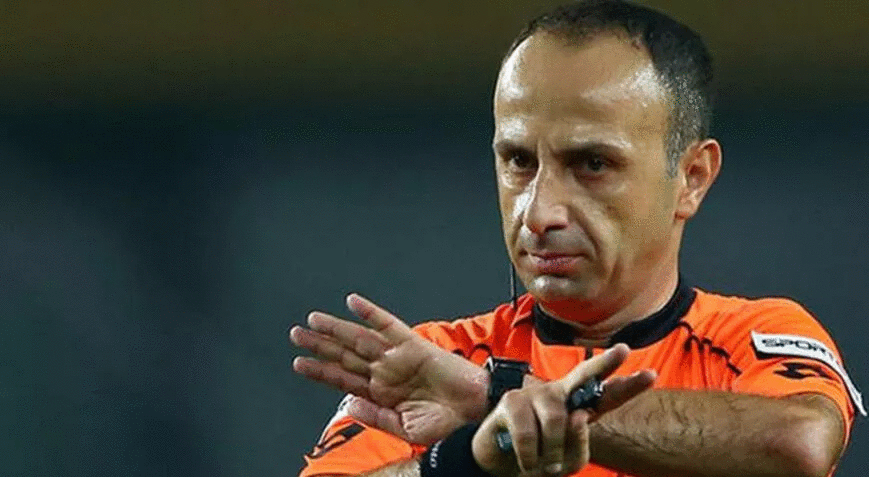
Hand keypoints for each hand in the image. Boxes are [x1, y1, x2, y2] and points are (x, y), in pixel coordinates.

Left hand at [290, 293, 487, 444]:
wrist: (477, 413)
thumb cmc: (447, 424)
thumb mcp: (405, 429)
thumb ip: (376, 416)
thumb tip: (347, 405)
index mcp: (382, 393)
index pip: (344, 378)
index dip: (321, 371)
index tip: (299, 363)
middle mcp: (385, 372)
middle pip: (345, 355)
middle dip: (320, 345)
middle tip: (296, 335)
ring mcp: (397, 357)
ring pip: (360, 338)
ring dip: (336, 329)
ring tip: (312, 321)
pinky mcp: (413, 345)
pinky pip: (388, 325)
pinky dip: (370, 313)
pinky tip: (353, 303)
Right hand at [471, 344, 654, 476]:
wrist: (500, 462)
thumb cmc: (539, 456)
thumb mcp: (567, 460)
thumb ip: (578, 442)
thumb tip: (576, 416)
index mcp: (578, 407)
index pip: (606, 395)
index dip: (628, 386)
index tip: (650, 375)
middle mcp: (560, 394)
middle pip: (585, 374)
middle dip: (606, 363)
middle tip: (623, 350)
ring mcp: (536, 394)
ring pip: (557, 422)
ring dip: (551, 454)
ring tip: (543, 465)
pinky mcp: (512, 401)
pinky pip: (529, 434)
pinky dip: (530, 458)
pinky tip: (526, 462)